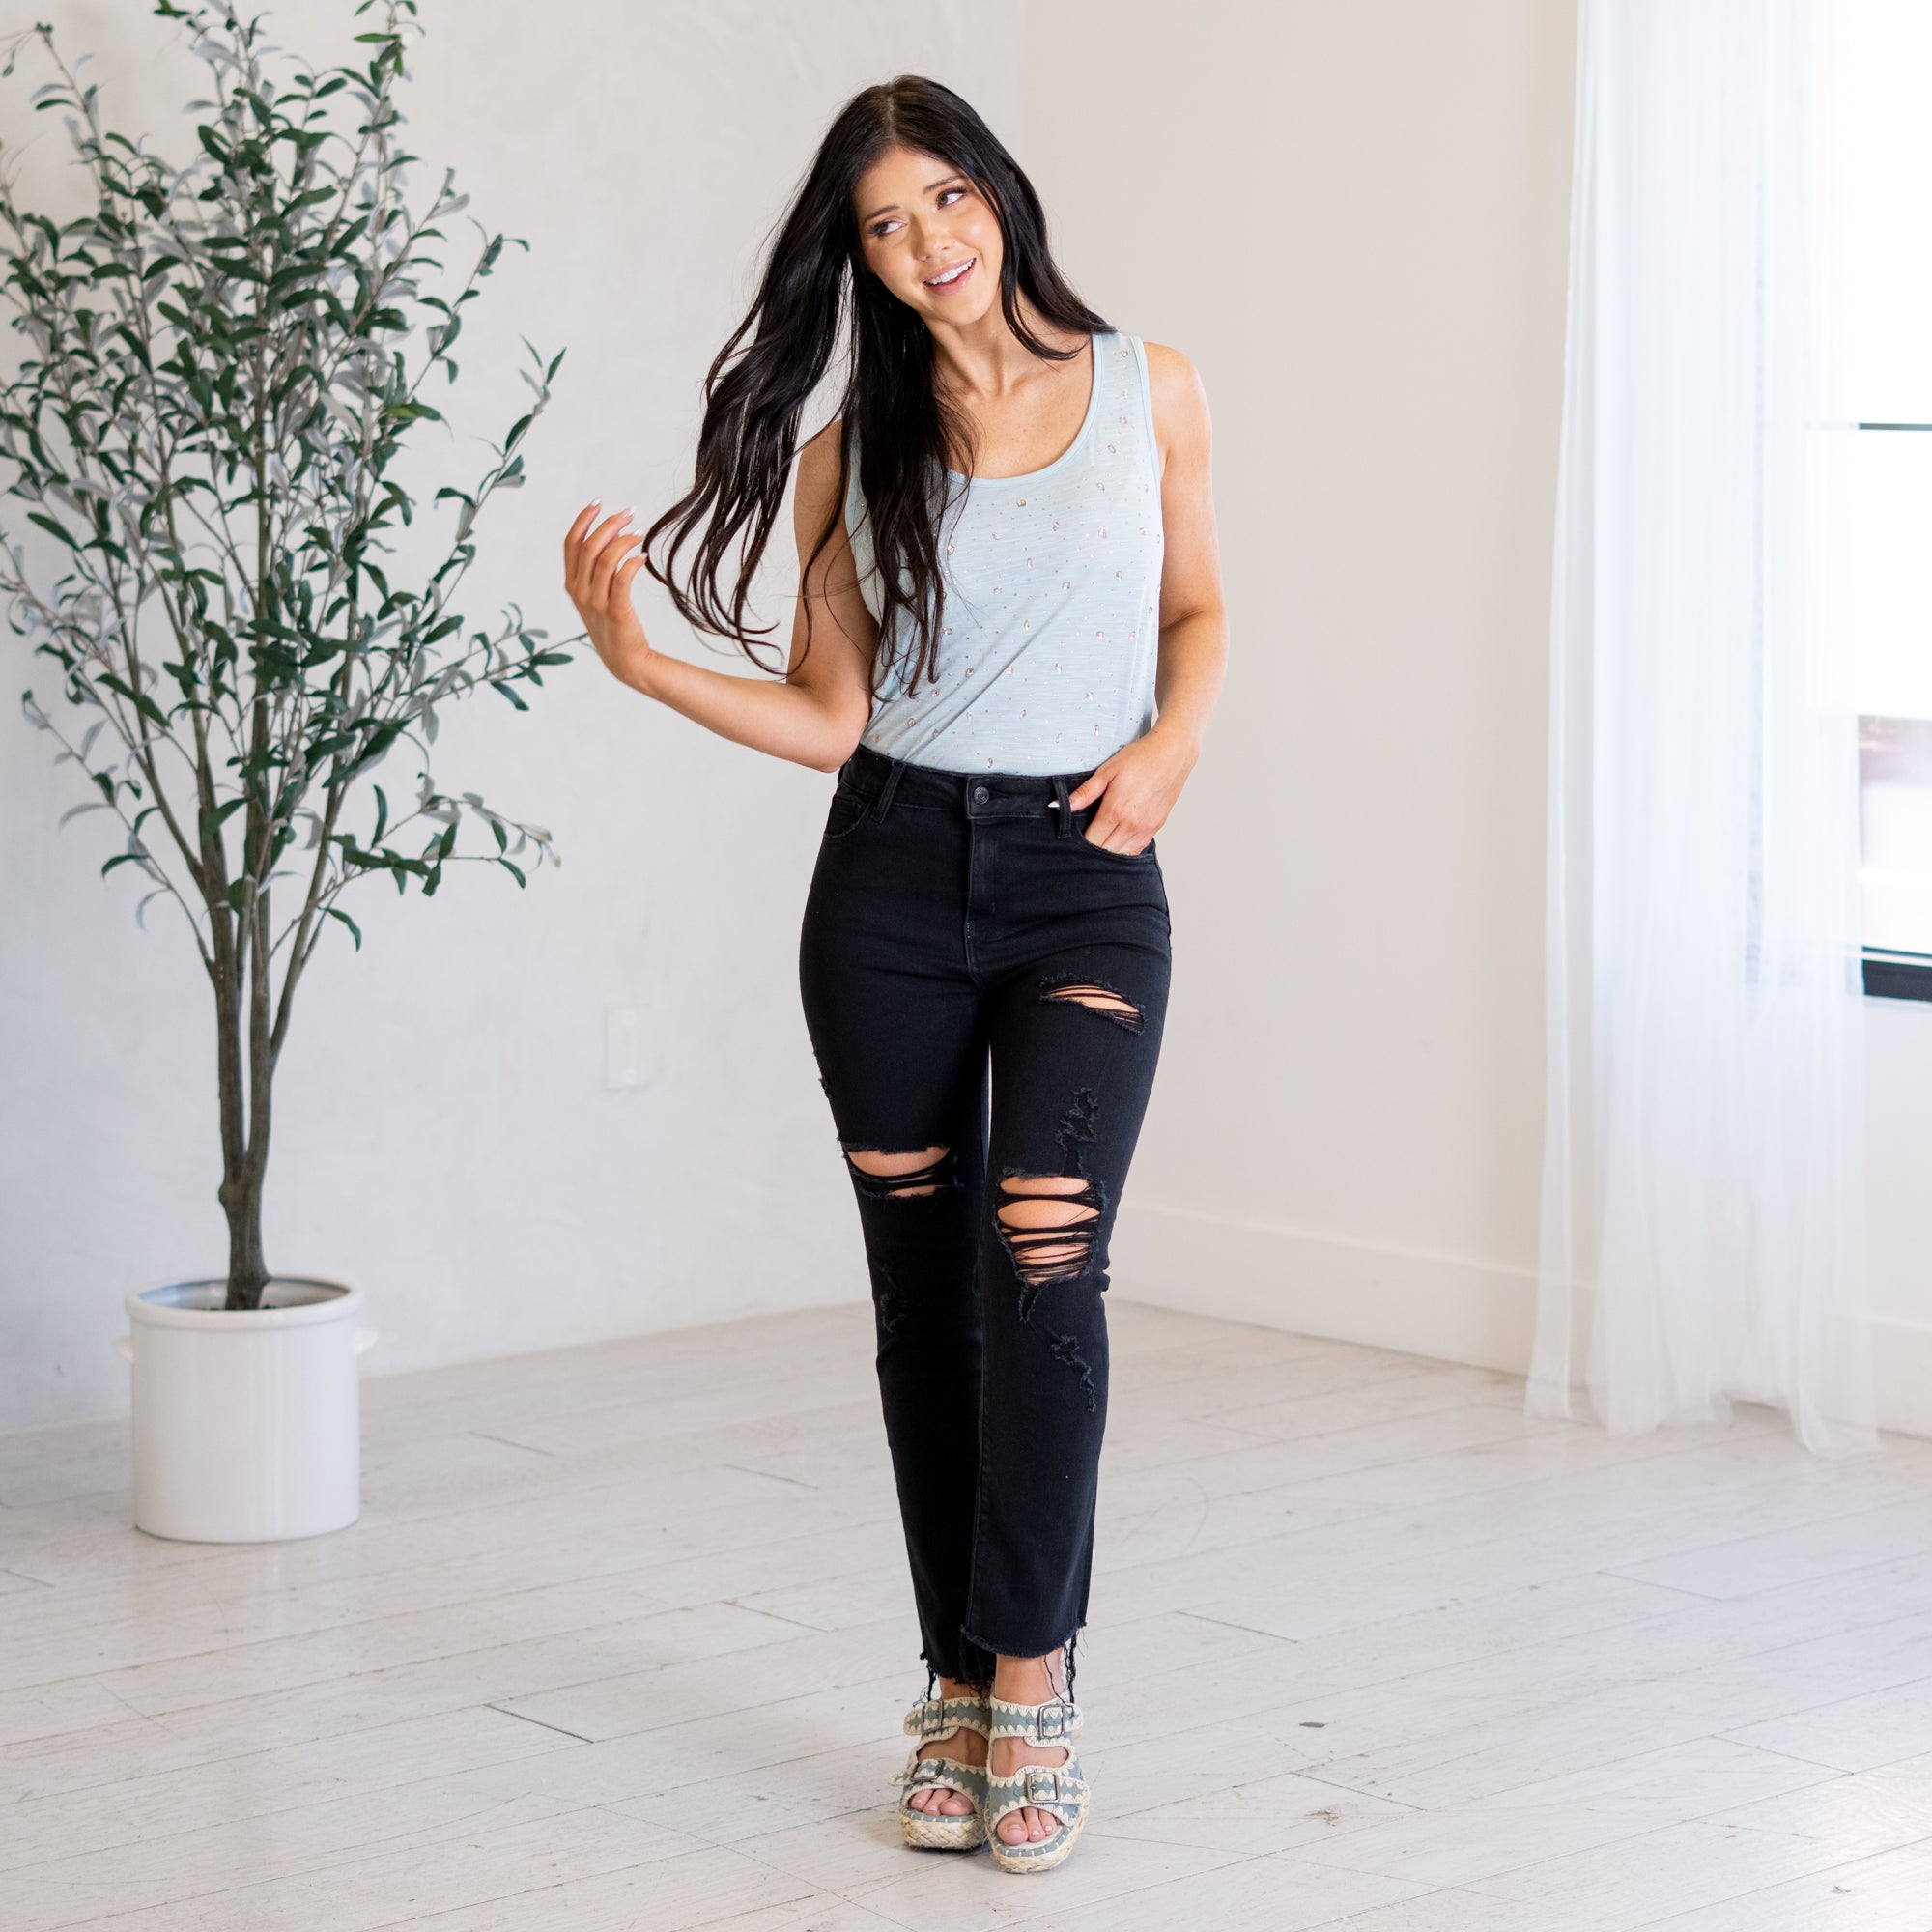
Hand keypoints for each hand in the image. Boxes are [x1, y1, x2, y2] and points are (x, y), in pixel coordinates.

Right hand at [564, 502, 653, 689]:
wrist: (624, 659)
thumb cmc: (613, 624)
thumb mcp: (596, 595)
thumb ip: (597, 568)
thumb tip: (612, 535)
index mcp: (572, 584)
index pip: (571, 543)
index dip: (583, 519)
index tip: (598, 502)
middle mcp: (580, 591)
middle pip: (589, 546)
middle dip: (609, 523)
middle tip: (629, 513)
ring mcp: (596, 603)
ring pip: (604, 559)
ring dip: (623, 541)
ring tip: (639, 534)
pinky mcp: (616, 612)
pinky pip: (622, 579)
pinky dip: (632, 563)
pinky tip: (643, 557)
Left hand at [1065, 724, 1197, 853]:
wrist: (1172, 754)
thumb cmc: (1140, 758)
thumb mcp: (1106, 771)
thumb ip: (1084, 793)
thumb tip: (1058, 805)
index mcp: (1116, 811)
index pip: (1092, 841)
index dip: (1081, 841)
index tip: (1076, 835)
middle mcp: (1132, 824)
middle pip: (1106, 851)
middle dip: (1094, 847)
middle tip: (1087, 836)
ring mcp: (1146, 828)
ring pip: (1122, 853)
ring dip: (1110, 849)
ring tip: (1102, 837)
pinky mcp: (1156, 827)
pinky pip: (1137, 849)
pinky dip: (1125, 848)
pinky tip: (1118, 837)